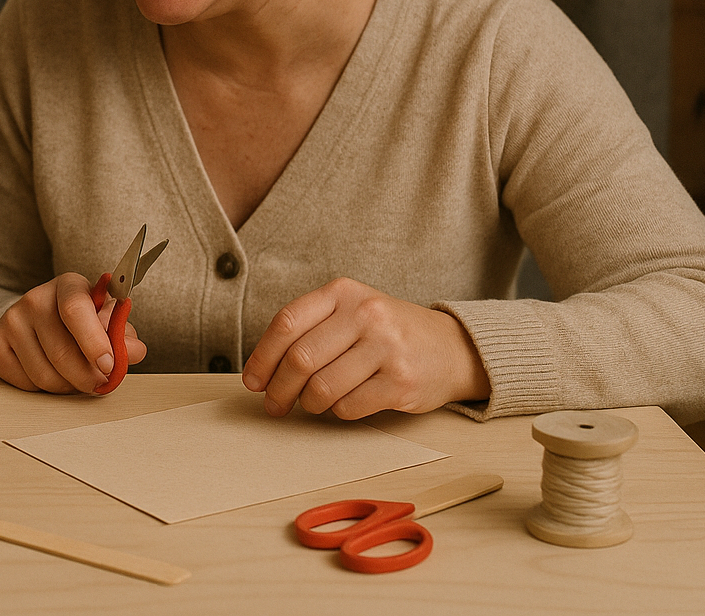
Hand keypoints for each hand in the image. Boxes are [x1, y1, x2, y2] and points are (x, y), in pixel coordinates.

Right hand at [0, 271, 146, 392]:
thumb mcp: (105, 320)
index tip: (109, 366)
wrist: (37, 319)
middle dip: (87, 378)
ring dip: (67, 387)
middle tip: (99, 383)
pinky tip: (50, 373)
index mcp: (68, 286)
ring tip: (74, 378)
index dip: (94, 343)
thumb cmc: (79, 322)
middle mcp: (35, 298)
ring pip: (44, 375)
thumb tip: (135, 350)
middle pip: (61, 352)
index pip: (76, 310)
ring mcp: (11, 320)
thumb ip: (123, 336)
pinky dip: (43, 390)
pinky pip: (24, 383)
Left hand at [241, 277, 489, 419]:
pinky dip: (338, 412)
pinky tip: (344, 404)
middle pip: (300, 359)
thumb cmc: (387, 332)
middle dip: (279, 389)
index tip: (253, 381)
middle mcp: (366, 314)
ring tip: (312, 403)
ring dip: (309, 404)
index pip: (287, 323)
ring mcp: (386, 347)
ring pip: (322, 388)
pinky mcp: (401, 382)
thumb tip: (260, 372)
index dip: (262, 357)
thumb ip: (309, 330)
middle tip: (274, 405)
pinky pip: (348, 407)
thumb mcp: (350, 311)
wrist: (451, 348)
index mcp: (344, 292)